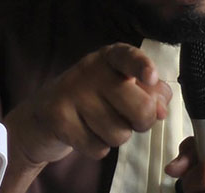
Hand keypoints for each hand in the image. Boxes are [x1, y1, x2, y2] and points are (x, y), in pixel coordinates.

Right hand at [1, 43, 171, 192]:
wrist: (43, 117)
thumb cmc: (92, 100)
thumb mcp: (122, 88)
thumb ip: (149, 93)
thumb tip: (162, 108)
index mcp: (110, 58)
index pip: (128, 57)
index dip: (142, 66)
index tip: (151, 77)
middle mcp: (90, 69)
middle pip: (140, 108)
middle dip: (142, 123)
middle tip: (129, 119)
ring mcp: (72, 92)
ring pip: (120, 133)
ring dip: (116, 137)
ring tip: (99, 124)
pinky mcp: (58, 117)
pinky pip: (98, 148)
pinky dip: (97, 148)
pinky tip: (85, 134)